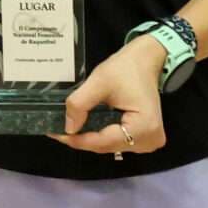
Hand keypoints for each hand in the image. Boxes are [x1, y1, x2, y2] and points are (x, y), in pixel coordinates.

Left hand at [52, 37, 166, 154]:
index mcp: (144, 128)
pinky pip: (117, 140)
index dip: (79, 140)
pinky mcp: (145, 137)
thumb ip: (80, 104)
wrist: (144, 61)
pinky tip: (85, 127)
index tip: (57, 134)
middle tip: (57, 130)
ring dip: (90, 138)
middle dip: (82, 139)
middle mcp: (150, 140)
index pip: (104, 142)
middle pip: (108, 146)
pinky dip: (101, 135)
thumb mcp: (98, 82)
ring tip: (68, 128)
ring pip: (111, 145)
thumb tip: (68, 127)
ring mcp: (149, 141)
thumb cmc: (125, 69)